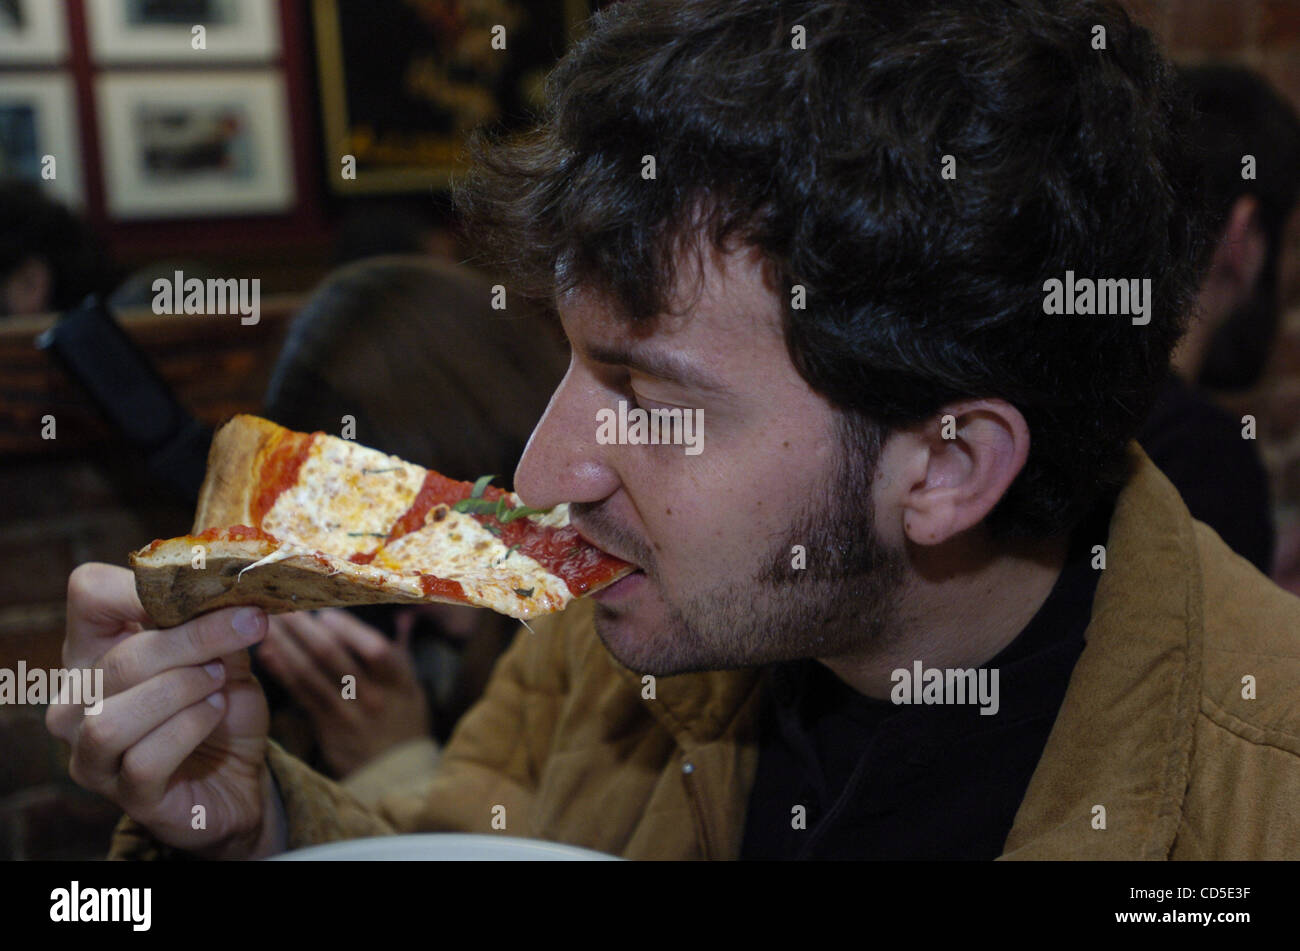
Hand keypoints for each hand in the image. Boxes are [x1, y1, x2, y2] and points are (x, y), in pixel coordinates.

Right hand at [46, 563, 283, 858]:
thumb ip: (218, 617)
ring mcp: (92, 753)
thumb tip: (232, 580)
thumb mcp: (224, 651)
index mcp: (94, 649)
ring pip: (114, 718)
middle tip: (247, 626)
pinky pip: (144, 760)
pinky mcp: (125, 796)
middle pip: (120, 659)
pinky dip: (189, 728)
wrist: (240, 775)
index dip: (143, 585)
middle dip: (194, 639)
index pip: (89, 593)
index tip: (206, 588)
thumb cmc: (219, 705)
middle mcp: (78, 701)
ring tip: (219, 681)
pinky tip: (215, 713)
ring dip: (182, 690)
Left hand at [258, 608, 430, 776]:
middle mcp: (374, 697)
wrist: (395, 775)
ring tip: (267, 621)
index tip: (326, 612)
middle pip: (334, 657)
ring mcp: (348, 714)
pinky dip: (283, 671)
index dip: (349, 630)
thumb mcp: (413, 687)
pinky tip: (267, 653)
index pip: (376, 652)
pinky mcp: (326, 727)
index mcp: (400, 682)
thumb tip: (405, 615)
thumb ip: (401, 652)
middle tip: (282, 604)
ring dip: (286, 645)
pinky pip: (301, 695)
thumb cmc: (404, 721)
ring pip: (310, 674)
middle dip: (305, 628)